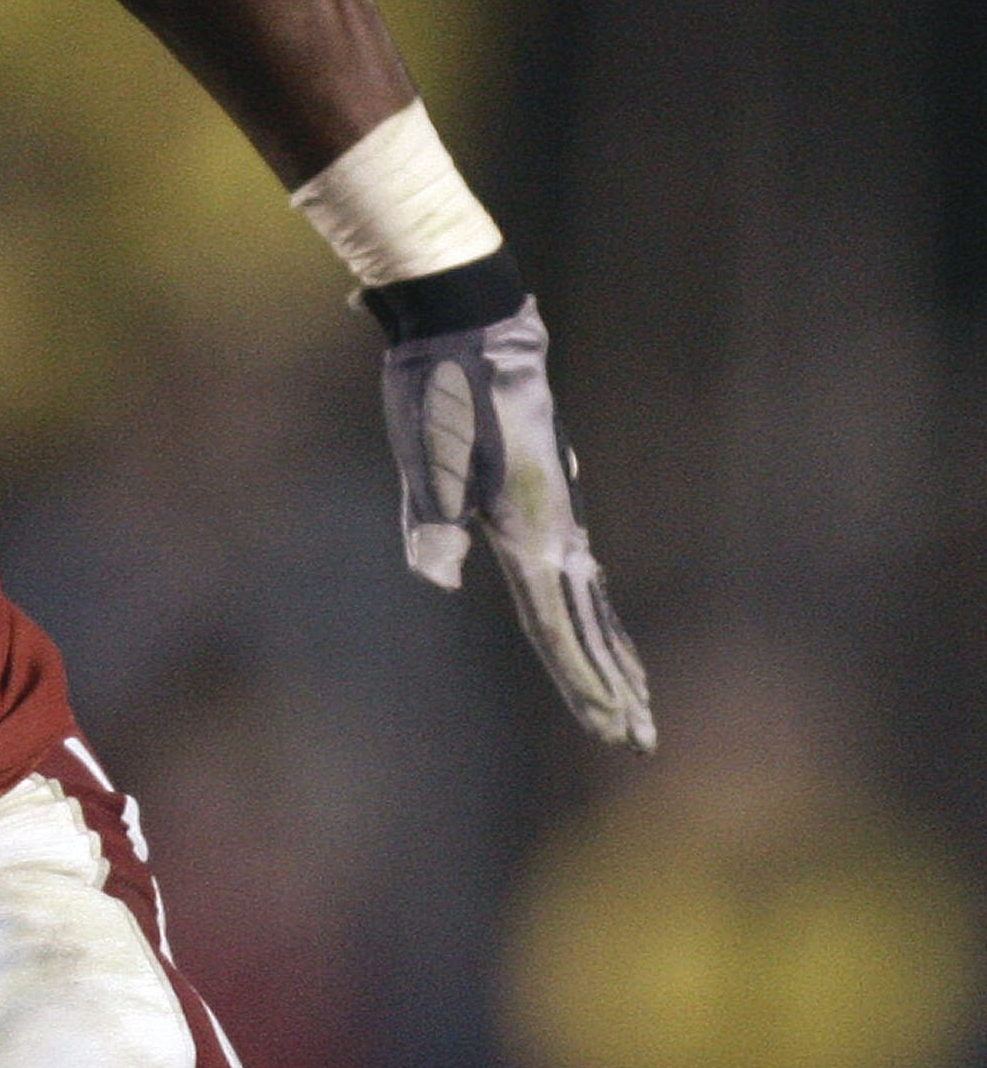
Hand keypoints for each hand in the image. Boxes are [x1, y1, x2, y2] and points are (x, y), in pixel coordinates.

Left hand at [380, 302, 654, 748]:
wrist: (471, 327)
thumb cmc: (442, 391)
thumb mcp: (426, 454)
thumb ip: (431, 519)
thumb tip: (435, 579)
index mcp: (528, 533)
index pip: (557, 627)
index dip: (581, 682)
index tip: (612, 730)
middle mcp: (555, 529)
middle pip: (587, 624)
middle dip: (612, 684)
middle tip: (641, 740)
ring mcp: (556, 511)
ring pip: (590, 598)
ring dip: (612, 649)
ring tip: (636, 695)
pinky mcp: (544, 494)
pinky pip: (577, 567)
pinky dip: (591, 605)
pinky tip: (593, 612)